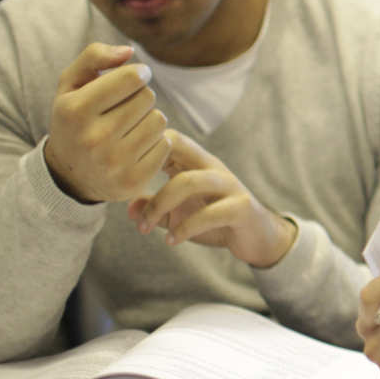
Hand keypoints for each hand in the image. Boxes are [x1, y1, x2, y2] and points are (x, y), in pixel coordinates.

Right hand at [43, 44, 170, 202]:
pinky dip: (155, 142)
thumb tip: (129, 50)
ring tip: (129, 127)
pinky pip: (164, 144)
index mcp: (75, 110)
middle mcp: (93, 138)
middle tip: (124, 108)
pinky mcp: (133, 180)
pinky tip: (135, 146)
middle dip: (140, 97)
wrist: (70, 175)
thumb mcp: (70, 85)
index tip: (134, 79)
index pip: (132, 78)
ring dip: (149, 119)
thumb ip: (94, 57)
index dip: (139, 73)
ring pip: (159, 120)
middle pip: (148, 98)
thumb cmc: (75, 120)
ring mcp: (114, 163)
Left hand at [127, 130, 298, 267]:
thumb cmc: (216, 221)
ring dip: (160, 205)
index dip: (142, 148)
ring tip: (144, 228)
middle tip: (128, 203)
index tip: (121, 173)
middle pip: (175, 148)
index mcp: (197, 163)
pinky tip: (172, 241)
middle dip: (144, 174)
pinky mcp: (242, 207)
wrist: (258, 238)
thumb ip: (155, 209)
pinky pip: (209, 214)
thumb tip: (127, 208)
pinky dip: (185, 229)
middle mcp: (213, 167)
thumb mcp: (180, 214)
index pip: (169, 137)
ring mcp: (230, 185)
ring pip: (189, 181)